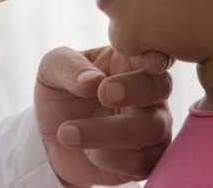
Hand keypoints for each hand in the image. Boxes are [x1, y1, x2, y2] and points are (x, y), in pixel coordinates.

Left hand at [34, 46, 172, 186]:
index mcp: (128, 59)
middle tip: (104, 93)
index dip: (158, 56)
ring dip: (107, 132)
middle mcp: (148, 90)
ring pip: (152, 128)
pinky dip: (111, 159)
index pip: (154, 51)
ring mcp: (153, 125)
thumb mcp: (52, 68)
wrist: (53, 139)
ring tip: (67, 133)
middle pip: (161, 87)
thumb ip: (69, 66)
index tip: (149, 63)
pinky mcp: (149, 159)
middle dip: (135, 90)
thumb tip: (93, 81)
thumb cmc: (59, 92)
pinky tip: (89, 153)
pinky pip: (144, 162)